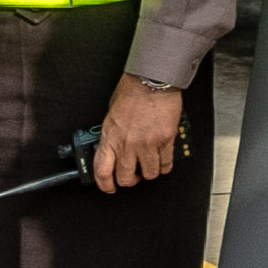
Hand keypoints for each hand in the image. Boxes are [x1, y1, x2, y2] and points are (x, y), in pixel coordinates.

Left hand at [91, 75, 184, 190]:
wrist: (152, 80)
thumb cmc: (132, 91)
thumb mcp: (111, 114)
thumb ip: (112, 134)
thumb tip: (112, 149)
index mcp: (111, 136)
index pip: (102, 170)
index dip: (105, 184)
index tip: (109, 187)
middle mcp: (127, 143)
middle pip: (126, 177)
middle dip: (129, 180)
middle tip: (132, 176)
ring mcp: (147, 143)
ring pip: (148, 174)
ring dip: (148, 173)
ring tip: (147, 166)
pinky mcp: (165, 140)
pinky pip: (165, 164)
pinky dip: (164, 166)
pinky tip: (161, 161)